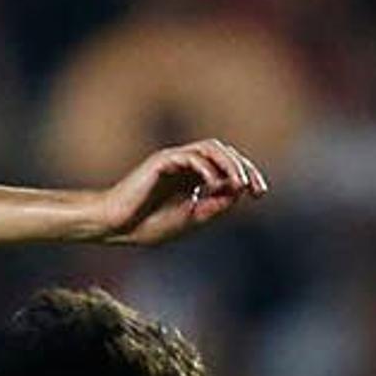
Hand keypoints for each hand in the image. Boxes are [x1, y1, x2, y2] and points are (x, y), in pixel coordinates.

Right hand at [84, 139, 267, 247]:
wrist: (116, 227)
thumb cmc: (147, 226)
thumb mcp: (190, 219)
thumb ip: (214, 205)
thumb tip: (239, 191)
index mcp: (193, 179)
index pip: (227, 167)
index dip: (247, 176)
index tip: (259, 194)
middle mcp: (185, 165)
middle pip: (223, 152)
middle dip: (244, 168)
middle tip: (256, 189)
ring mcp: (173, 160)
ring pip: (210, 148)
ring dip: (229, 163)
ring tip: (239, 183)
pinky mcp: (160, 161)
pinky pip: (189, 156)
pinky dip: (205, 168)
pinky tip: (212, 185)